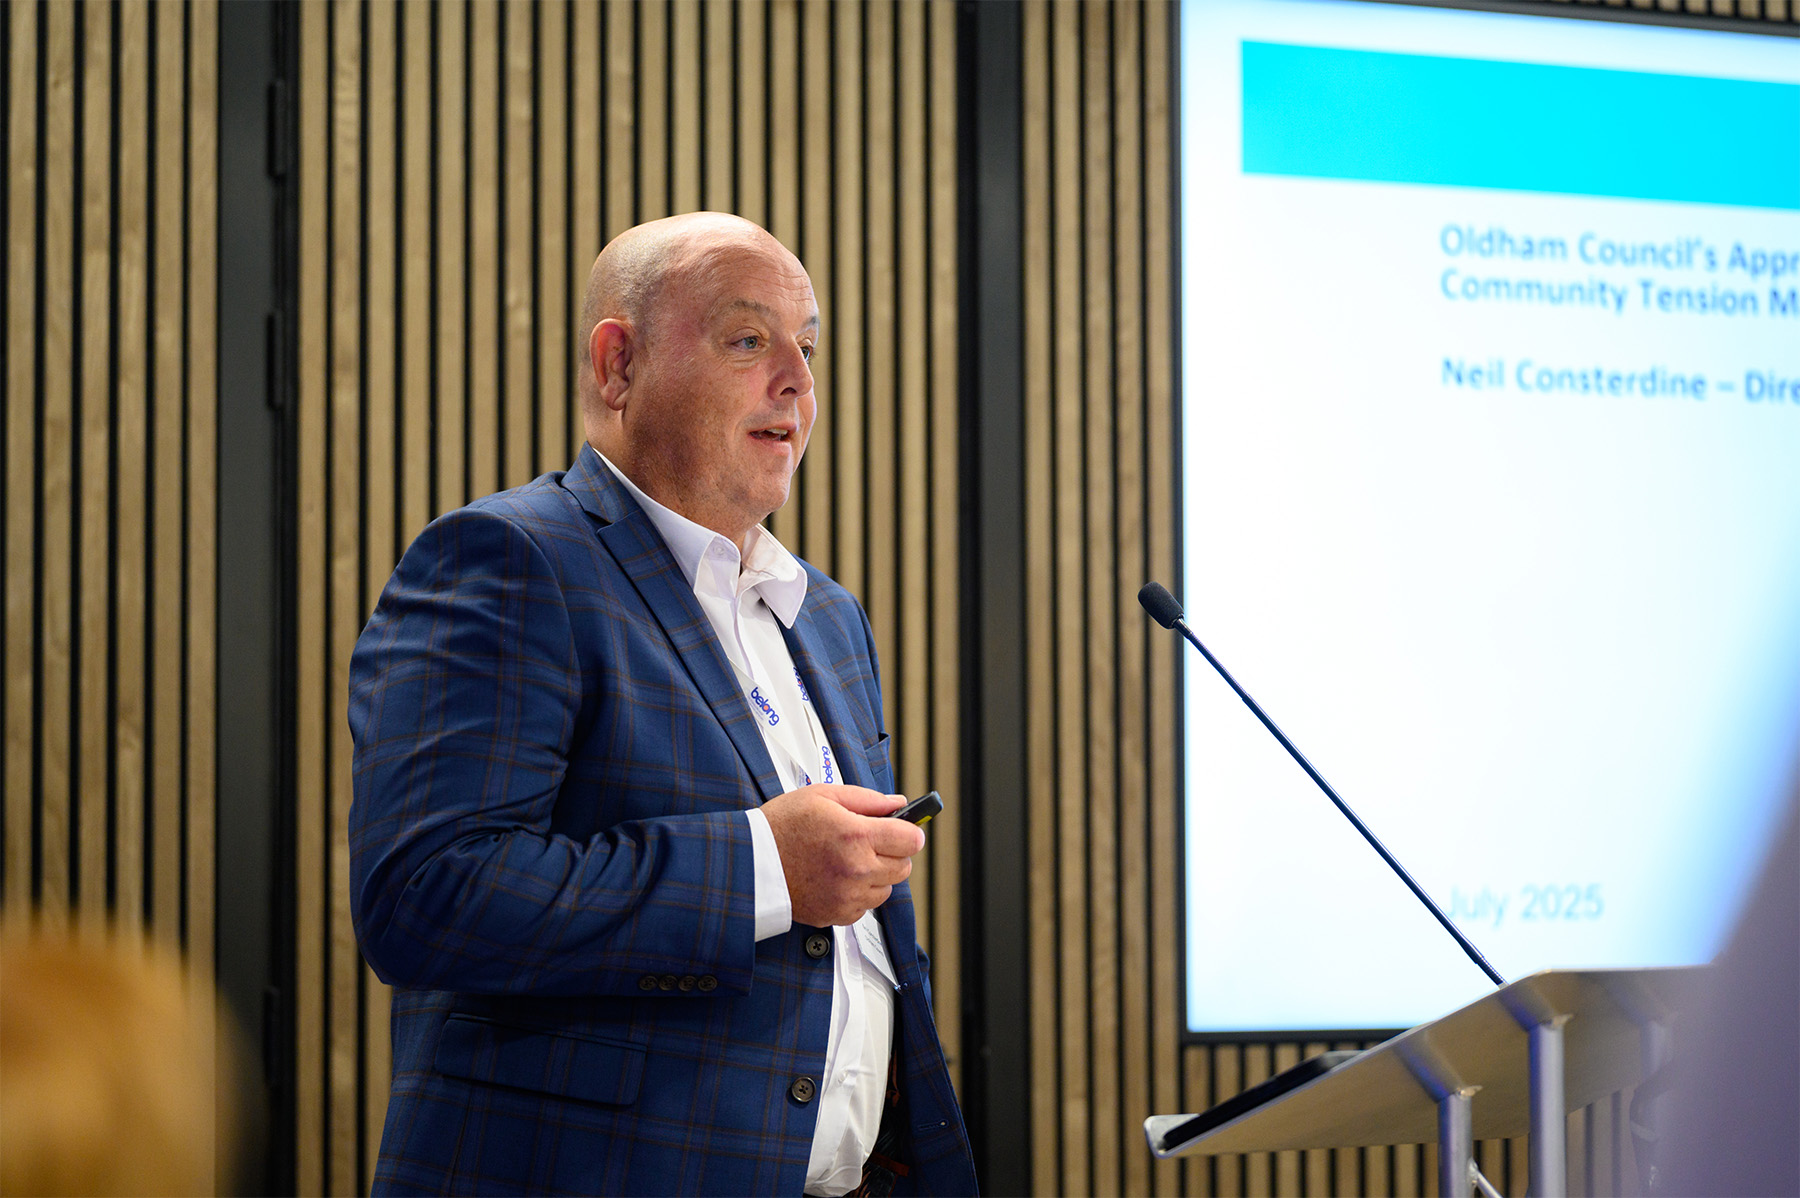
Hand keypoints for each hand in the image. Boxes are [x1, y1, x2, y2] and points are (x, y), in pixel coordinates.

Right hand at [759, 784, 925, 926]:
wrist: (751, 863)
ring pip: (887, 889)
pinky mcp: (838, 915)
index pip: (911, 839)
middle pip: (904, 866)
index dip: (909, 830)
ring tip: (850, 860)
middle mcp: (856, 870)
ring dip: (877, 874)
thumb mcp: (823, 796)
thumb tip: (897, 804)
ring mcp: (848, 896)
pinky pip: (866, 906)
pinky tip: (839, 877)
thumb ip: (867, 799)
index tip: (901, 828)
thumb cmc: (781, 826)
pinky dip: (859, 893)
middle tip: (871, 841)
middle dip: (893, 851)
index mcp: (856, 836)